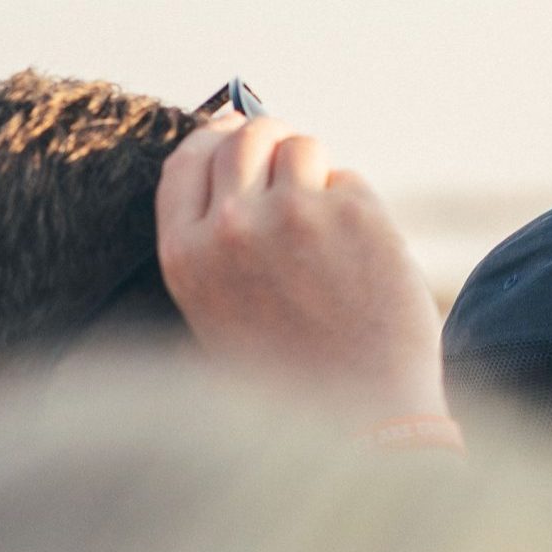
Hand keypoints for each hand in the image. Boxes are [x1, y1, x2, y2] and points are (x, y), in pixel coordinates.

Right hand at [155, 114, 448, 426]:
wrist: (365, 418)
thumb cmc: (298, 376)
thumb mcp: (221, 315)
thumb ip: (218, 245)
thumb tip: (235, 161)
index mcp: (187, 255)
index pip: (186, 161)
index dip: (212, 139)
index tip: (233, 133)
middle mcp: (233, 226)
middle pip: (244, 137)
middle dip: (270, 139)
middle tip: (294, 159)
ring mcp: (296, 214)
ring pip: (303, 147)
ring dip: (318, 173)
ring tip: (332, 225)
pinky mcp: (356, 214)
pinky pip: (351, 182)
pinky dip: (358, 208)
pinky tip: (364, 257)